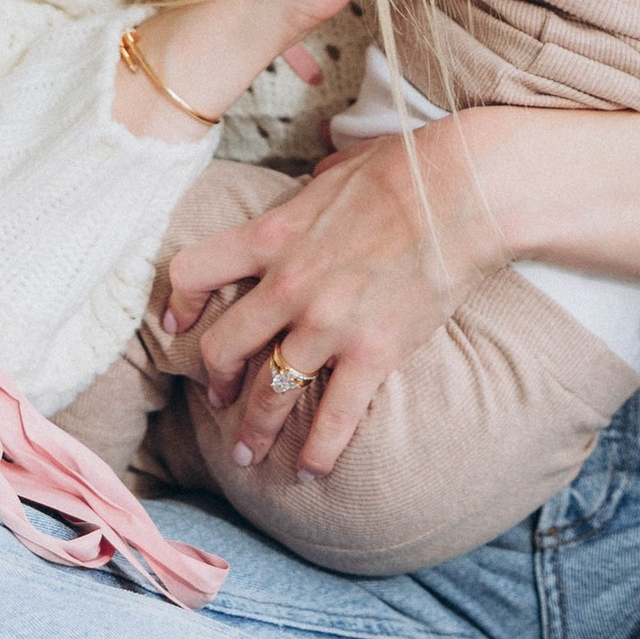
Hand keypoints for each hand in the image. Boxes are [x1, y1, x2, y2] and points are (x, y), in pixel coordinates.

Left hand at [160, 114, 517, 477]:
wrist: (461, 191)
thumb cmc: (408, 168)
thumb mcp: (340, 167)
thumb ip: (314, 184)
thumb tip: (318, 175)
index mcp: (273, 234)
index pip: (196, 269)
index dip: (181, 302)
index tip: (178, 324)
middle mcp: (288, 285)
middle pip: (225, 346)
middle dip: (216, 381)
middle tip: (217, 399)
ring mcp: (327, 324)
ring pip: (271, 392)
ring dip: (255, 429)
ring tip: (248, 454)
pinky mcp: (371, 352)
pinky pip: (335, 417)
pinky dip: (319, 451)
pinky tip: (311, 471)